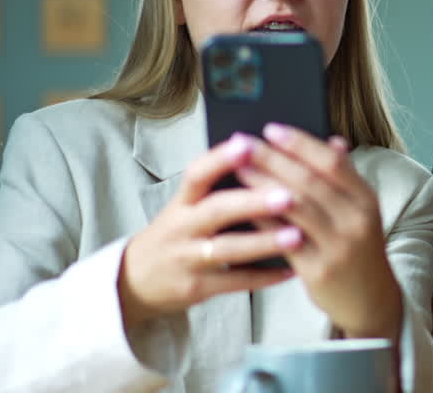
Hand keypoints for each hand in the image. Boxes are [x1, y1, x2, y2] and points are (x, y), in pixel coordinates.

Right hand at [118, 135, 301, 326]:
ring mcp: (187, 259)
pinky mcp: (196, 288)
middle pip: (216, 210)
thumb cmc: (176, 235)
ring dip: (264, 242)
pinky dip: (264, 278)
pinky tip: (292, 270)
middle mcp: (182, 227)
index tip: (247, 144)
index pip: (196, 174)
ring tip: (297, 236)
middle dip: (253, 202)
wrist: (134, 281)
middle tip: (289, 196)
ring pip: (227, 249)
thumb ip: (217, 185)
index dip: (220, 159)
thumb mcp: (185, 207)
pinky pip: (234, 282)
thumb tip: (262, 153)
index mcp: (182, 202)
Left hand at [238, 124, 402, 340]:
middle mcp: (356, 221)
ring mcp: (338, 247)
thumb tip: (333, 141)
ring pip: (295, 208)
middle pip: (310, 181)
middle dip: (272, 158)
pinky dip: (263, 219)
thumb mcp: (362, 211)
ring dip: (263, 184)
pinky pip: (284, 239)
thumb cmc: (358, 248)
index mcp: (366, 200)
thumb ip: (345, 178)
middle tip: (242, 143)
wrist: (370, 300)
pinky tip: (242, 206)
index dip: (300, 143)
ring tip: (238, 168)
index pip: (332, 163)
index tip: (271, 129)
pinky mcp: (319, 271)